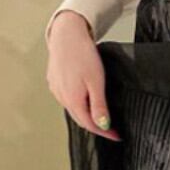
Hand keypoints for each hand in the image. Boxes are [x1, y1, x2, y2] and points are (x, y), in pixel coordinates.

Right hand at [45, 11, 120, 140]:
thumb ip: (99, 106)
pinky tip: (85, 101)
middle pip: (80, 119)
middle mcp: (61, 97)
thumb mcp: (96, 82)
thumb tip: (102, 125)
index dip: (104, 133)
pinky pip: (66, 99)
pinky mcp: (53, 81)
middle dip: (96, 126)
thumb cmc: (82, 54)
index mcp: (72, 100)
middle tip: (111, 129)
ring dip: (86, 116)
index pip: (90, 125)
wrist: (67, 33)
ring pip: (73, 110)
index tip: (116, 136)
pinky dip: (77, 105)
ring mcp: (55, 89)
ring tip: (100, 117)